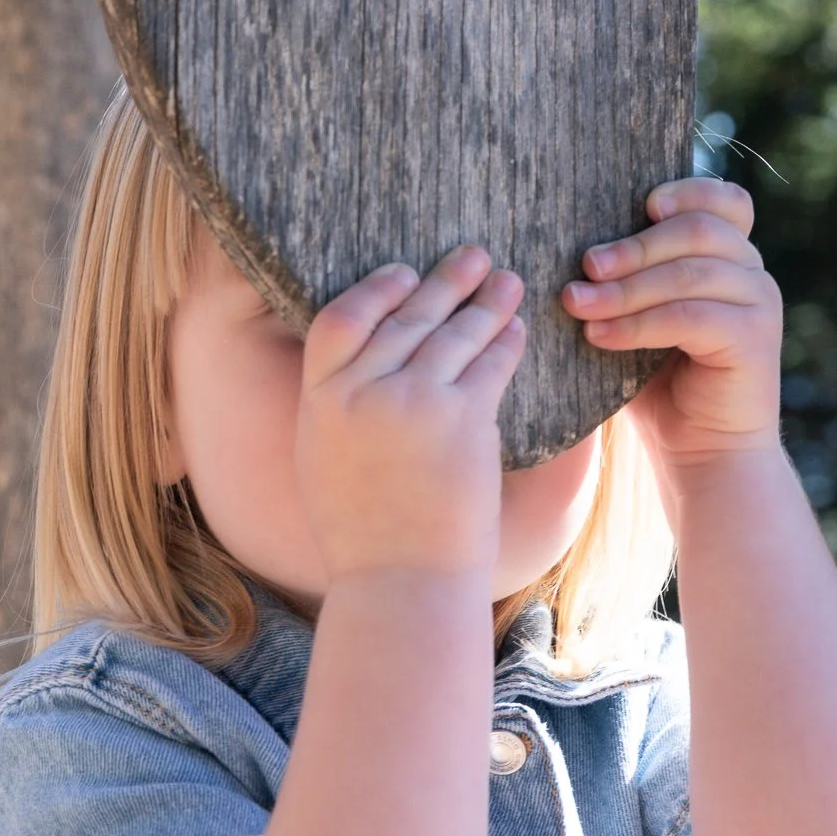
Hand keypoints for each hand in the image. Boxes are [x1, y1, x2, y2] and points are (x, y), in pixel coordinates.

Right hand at [298, 248, 525, 579]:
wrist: (400, 580)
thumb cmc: (361, 532)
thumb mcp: (322, 460)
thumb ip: (336, 408)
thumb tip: (359, 368)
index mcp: (320, 401)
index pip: (341, 319)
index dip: (375, 289)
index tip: (403, 273)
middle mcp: (362, 393)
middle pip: (406, 316)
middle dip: (443, 281)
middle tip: (471, 255)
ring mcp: (413, 402)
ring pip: (453, 332)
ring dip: (485, 301)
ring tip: (507, 282)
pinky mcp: (463, 419)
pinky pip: (489, 364)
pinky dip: (505, 341)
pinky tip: (516, 329)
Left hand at [562, 178, 782, 474]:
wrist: (698, 450)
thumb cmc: (655, 381)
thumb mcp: (635, 317)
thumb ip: (622, 278)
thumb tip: (562, 245)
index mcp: (726, 256)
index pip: (723, 201)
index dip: (687, 191)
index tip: (641, 204)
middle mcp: (751, 272)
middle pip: (698, 231)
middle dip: (633, 247)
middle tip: (583, 268)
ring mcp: (759, 304)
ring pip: (689, 274)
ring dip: (626, 288)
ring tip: (577, 304)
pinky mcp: (754, 340)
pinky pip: (691, 316)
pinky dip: (639, 324)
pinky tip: (600, 336)